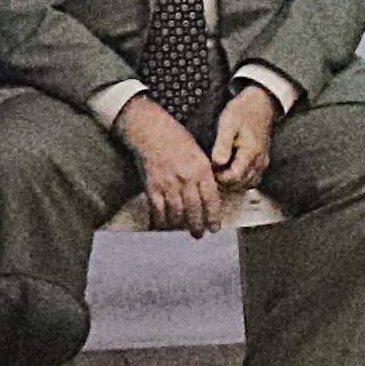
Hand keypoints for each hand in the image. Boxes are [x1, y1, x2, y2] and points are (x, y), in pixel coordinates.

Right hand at [117, 97, 226, 236]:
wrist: (150, 131)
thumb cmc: (175, 138)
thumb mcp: (198, 152)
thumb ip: (204, 173)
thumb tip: (210, 193)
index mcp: (201, 169)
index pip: (211, 199)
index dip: (213, 217)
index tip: (214, 227)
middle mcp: (186, 178)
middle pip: (194, 210)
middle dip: (197, 226)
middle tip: (199, 234)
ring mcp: (168, 184)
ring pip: (177, 213)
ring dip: (180, 226)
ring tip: (183, 231)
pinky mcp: (152, 187)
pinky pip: (157, 210)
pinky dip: (160, 220)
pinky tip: (163, 225)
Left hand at [209, 84, 279, 188]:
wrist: (261, 103)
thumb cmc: (243, 111)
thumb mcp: (228, 123)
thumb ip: (223, 144)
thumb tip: (217, 163)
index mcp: (250, 152)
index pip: (234, 177)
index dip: (219, 179)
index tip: (208, 172)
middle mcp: (259, 161)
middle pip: (240, 184)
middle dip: (224, 184)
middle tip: (210, 175)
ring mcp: (262, 163)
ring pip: (247, 184)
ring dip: (232, 184)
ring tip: (218, 174)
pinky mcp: (262, 162)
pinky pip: (252, 179)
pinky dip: (240, 181)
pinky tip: (229, 174)